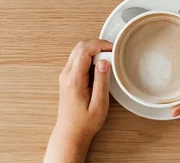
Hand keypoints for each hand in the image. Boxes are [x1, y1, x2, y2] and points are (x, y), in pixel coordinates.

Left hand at [44, 39, 112, 162]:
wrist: (70, 133)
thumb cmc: (85, 122)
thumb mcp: (99, 105)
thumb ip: (102, 81)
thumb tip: (104, 62)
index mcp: (74, 79)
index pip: (84, 50)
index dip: (100, 45)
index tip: (114, 49)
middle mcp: (66, 74)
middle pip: (80, 46)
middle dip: (98, 44)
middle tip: (113, 51)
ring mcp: (65, 75)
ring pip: (78, 50)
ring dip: (94, 49)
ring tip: (108, 58)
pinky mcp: (68, 77)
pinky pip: (78, 58)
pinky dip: (90, 56)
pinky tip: (100, 65)